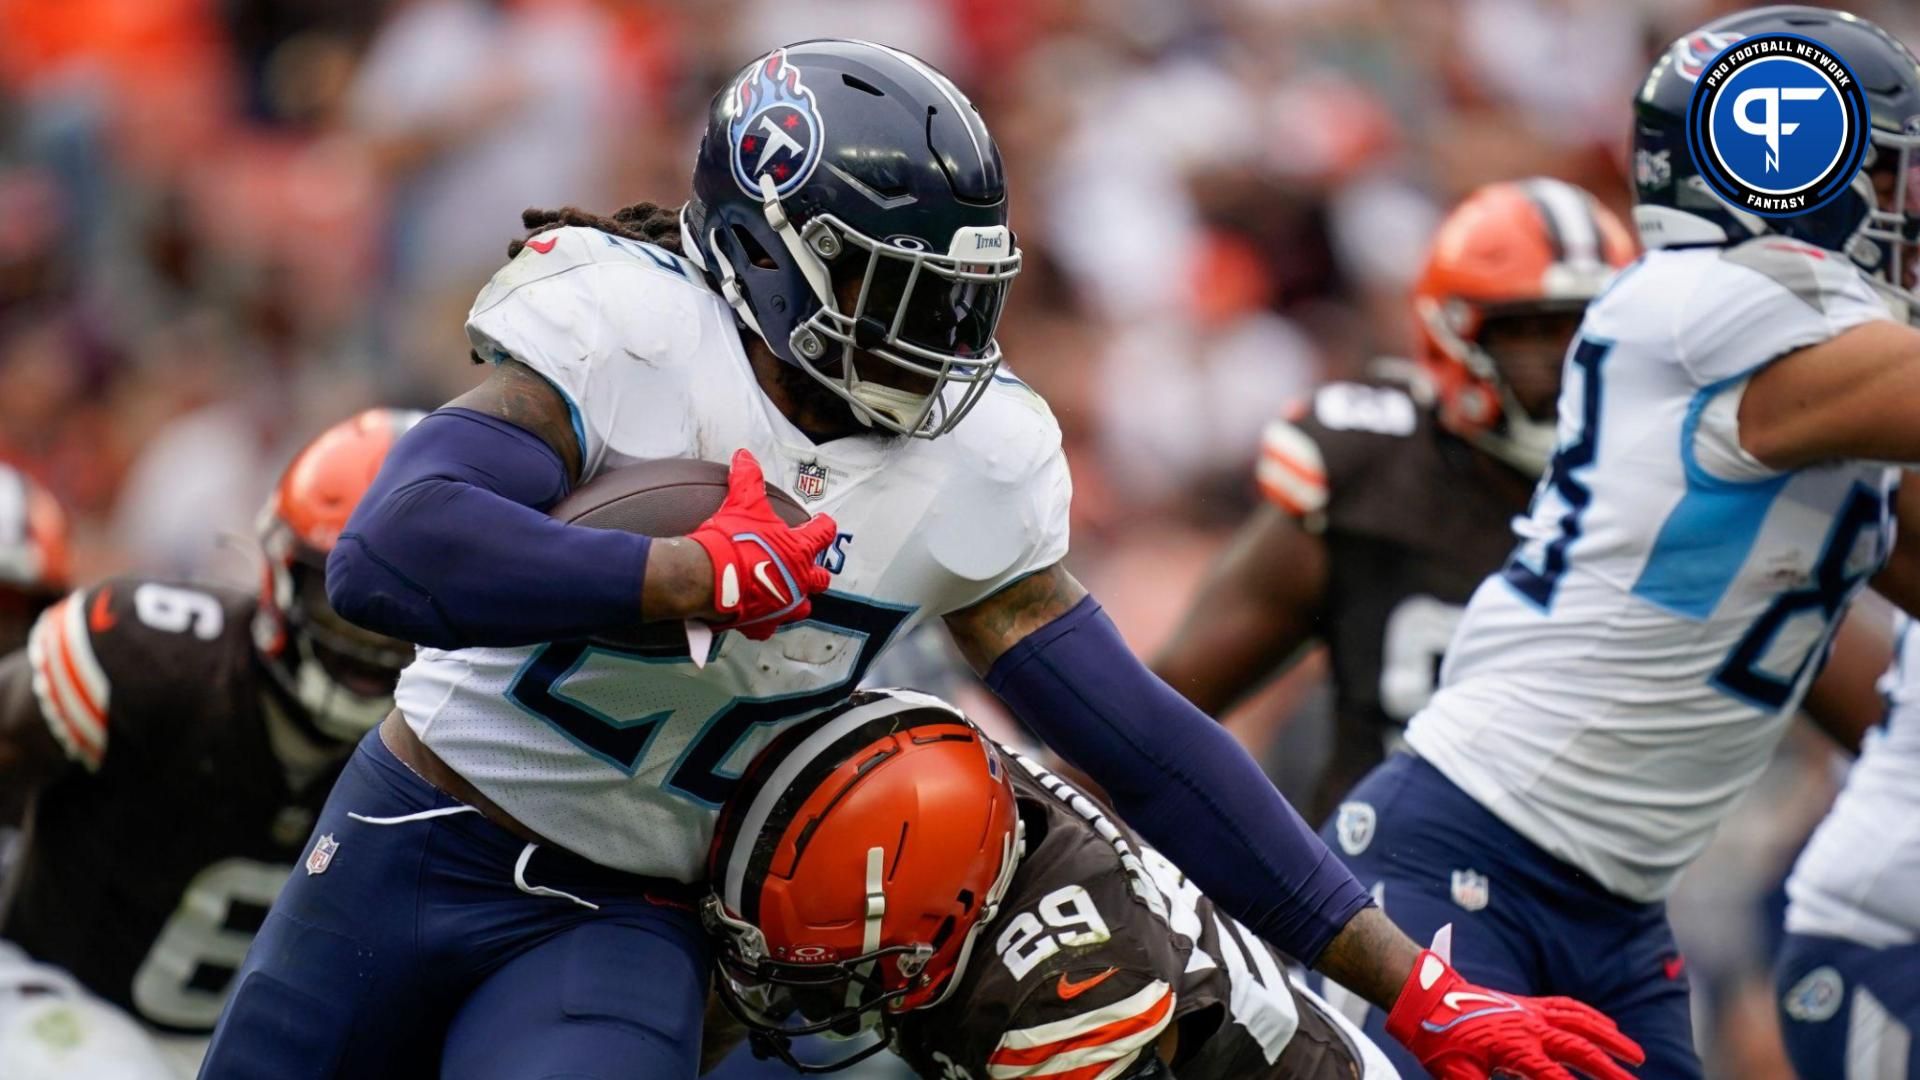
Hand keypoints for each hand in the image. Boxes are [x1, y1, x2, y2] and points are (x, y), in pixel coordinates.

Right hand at [686, 450, 837, 640]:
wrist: (707, 578)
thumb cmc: (731, 541)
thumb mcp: (741, 503)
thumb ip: (747, 479)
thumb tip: (744, 455)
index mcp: (798, 551)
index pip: (821, 535)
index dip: (824, 527)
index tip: (825, 523)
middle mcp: (797, 580)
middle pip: (820, 580)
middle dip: (818, 575)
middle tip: (812, 569)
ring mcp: (781, 605)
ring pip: (800, 609)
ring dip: (796, 602)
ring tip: (789, 597)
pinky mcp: (760, 624)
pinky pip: (766, 628)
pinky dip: (762, 624)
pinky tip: (757, 620)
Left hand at [1386, 929, 1643, 1079]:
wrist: (1425, 998)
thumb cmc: (1439, 1041)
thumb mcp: (1457, 1074)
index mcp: (1513, 1047)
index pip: (1553, 1076)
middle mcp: (1529, 1026)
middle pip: (1579, 1049)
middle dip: (1609, 1069)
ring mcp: (1531, 1011)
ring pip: (1581, 1023)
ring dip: (1612, 1040)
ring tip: (1638, 1057)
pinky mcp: (1528, 1003)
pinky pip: (1568, 1007)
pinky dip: (1591, 1016)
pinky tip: (1608, 1026)